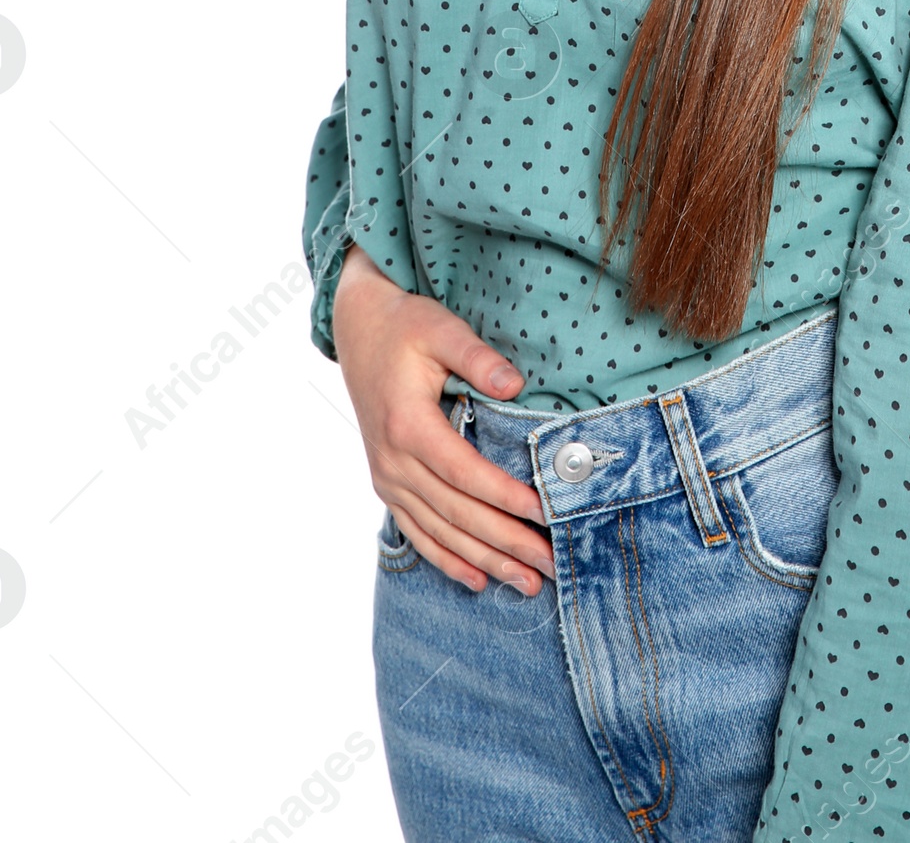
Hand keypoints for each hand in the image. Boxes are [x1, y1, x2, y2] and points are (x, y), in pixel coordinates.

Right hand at [331, 242, 556, 594]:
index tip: (545, 513)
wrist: (358, 330)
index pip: (467, 474)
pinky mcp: (388, 484)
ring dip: (485, 560)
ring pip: (441, 532)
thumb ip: (477, 357)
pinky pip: (417, 532)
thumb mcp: (441, 328)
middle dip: (507, 542)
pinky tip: (476, 580)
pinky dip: (447, 559)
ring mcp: (388, 478)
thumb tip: (514, 384)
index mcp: (409, 426)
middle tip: (550, 564)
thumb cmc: (406, 326)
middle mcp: (394, 462)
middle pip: (458, 513)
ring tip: (527, 584)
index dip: (506, 497)